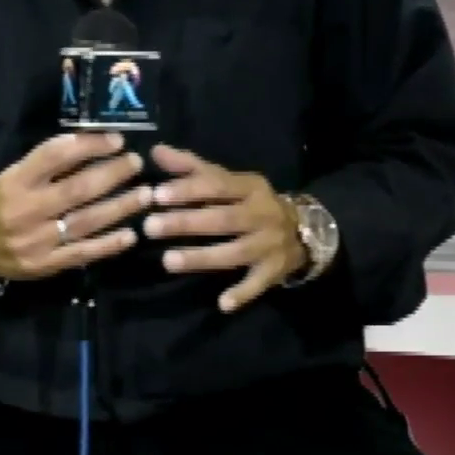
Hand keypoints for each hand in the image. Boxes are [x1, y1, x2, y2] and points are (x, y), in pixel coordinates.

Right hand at [0, 132, 151, 281]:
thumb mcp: (14, 176)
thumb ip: (47, 165)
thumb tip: (94, 145)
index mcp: (15, 181)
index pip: (54, 156)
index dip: (88, 146)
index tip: (116, 140)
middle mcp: (25, 209)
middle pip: (77, 189)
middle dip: (112, 174)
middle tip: (137, 163)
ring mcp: (36, 240)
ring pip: (85, 221)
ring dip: (120, 207)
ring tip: (145, 195)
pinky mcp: (44, 265)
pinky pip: (82, 253)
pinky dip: (108, 244)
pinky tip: (131, 234)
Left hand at [140, 145, 306, 312]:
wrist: (304, 229)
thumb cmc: (250, 202)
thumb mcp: (227, 180)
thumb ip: (191, 168)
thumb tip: (155, 150)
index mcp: (249, 187)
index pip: (217, 186)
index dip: (187, 189)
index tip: (156, 195)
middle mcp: (263, 214)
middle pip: (223, 218)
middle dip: (186, 223)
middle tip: (150, 227)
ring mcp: (271, 244)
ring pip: (236, 251)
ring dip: (202, 258)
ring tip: (168, 261)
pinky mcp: (275, 270)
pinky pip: (258, 283)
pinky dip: (243, 294)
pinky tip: (222, 304)